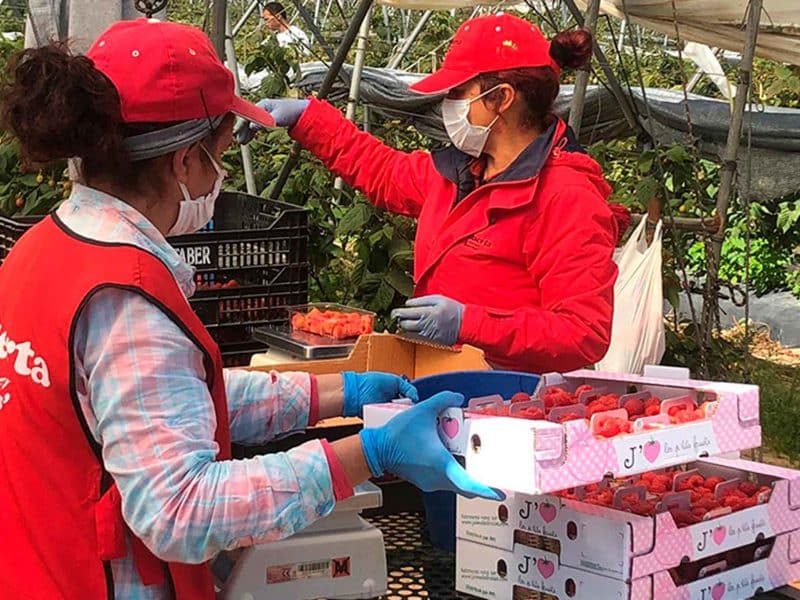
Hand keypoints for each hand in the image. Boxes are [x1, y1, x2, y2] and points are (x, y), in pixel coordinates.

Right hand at [235, 98, 309, 143]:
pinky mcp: (269, 118)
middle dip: (242, 130)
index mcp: (262, 104)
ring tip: (242, 142)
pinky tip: (249, 138)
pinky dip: (252, 132)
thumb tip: (252, 127)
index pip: (248, 114)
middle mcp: (262, 108)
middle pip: (248, 119)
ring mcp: (265, 113)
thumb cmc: (292, 112)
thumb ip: (265, 123)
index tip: (236, 132)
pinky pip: (257, 125)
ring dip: (246, 132)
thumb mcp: (277, 118)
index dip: (241, 124)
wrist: (303, 112)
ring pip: (252, 123)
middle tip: (238, 140)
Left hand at [342, 371, 418, 417]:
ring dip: (399, 417)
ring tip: (401, 416)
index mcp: (394, 393)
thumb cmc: (371, 382)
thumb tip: (416, 396)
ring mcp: (383, 411)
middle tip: (409, 411)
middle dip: (407, 411)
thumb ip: (407, 387)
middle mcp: (390, 403)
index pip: (408, 401)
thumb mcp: (394, 380)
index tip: (417, 406)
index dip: (413, 404)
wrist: (355, 391)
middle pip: (403, 410)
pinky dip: (390, 423)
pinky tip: (393, 422)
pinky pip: (386, 423)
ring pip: (396, 418)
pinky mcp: (377, 419)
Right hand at [359, 392, 504, 500]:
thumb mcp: (423, 410)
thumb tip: (458, 397)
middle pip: (466, 487)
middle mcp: (438, 477)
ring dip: (466, 477)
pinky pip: (445, 482)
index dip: (485, 490)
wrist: (377, 449)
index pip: (468, 483)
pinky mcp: (425, 482)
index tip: (498, 492)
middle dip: (481, 483)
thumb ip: (443, 399)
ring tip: (474, 462)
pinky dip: (453, 474)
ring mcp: (431, 482)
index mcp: (441, 463)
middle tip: (492, 475)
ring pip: (456, 485)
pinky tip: (452, 458)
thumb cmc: (397, 434)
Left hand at [391, 295, 463, 345]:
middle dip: (399, 320)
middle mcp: (425, 325)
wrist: (466, 324)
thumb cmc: (453, 309)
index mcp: (427, 313)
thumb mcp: (438, 299)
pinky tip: (414, 327)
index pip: (405, 314)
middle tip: (397, 316)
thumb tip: (408, 303)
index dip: (397, 313)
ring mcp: (427, 334)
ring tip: (405, 321)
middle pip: (404, 325)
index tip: (394, 311)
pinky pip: (416, 337)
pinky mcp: (430, 340)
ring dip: (404, 327)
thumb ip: (421, 301)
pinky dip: (412, 332)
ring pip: (409, 333)